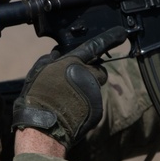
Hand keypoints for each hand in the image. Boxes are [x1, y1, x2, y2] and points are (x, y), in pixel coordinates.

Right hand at [11, 27, 125, 149]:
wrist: (44, 127)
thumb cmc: (37, 99)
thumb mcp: (37, 74)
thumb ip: (48, 61)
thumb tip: (55, 54)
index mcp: (72, 63)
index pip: (94, 46)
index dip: (109, 38)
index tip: (122, 33)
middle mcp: (87, 75)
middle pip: (98, 70)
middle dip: (90, 74)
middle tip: (74, 83)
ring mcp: (94, 93)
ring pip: (95, 88)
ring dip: (87, 90)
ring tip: (69, 100)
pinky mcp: (97, 109)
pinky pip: (93, 104)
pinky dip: (86, 106)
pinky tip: (72, 111)